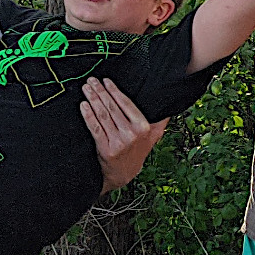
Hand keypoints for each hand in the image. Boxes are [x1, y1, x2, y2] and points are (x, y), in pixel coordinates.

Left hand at [82, 78, 167, 192]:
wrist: (123, 174)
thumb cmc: (137, 152)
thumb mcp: (153, 137)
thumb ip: (161, 121)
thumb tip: (170, 106)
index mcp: (143, 127)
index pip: (126, 104)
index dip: (114, 90)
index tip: (106, 81)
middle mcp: (131, 134)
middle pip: (112, 107)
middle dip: (100, 91)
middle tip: (92, 80)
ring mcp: (117, 142)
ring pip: (102, 115)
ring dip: (92, 99)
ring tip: (86, 88)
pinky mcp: (105, 148)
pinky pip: (94, 128)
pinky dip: (88, 115)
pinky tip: (83, 105)